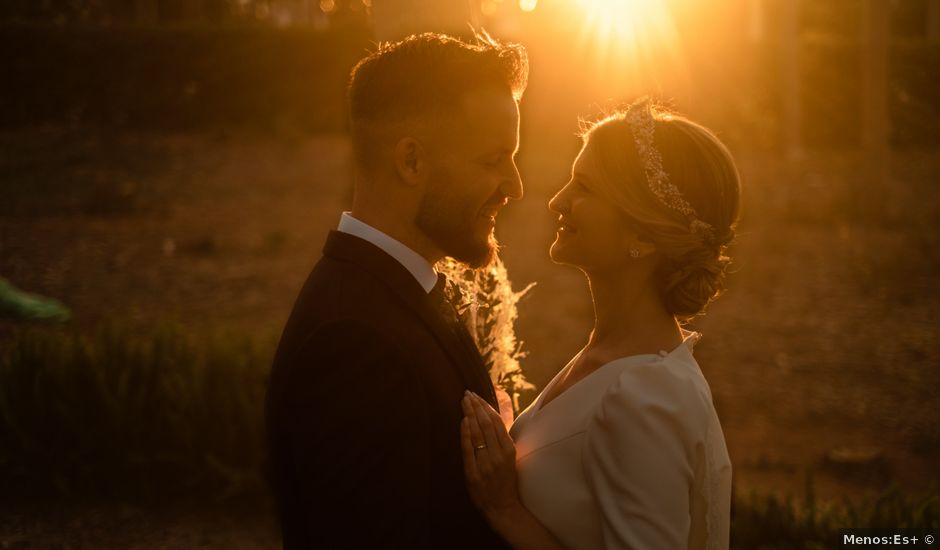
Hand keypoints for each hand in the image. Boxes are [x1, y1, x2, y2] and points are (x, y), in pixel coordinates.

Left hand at [460, 391, 521, 523]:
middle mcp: (498, 455)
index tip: (477, 396)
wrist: (502, 506)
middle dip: (476, 406)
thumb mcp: (509, 457)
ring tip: (464, 401)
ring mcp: (486, 464)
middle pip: (486, 424)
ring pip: (478, 433)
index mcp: (509, 450)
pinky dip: (466, 433)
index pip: (497, 422)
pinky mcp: (474, 473)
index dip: (486, 407)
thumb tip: (492, 416)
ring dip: (470, 414)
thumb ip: (501, 439)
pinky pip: (469, 449)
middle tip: (467, 393)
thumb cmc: (505, 480)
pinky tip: (463, 421)